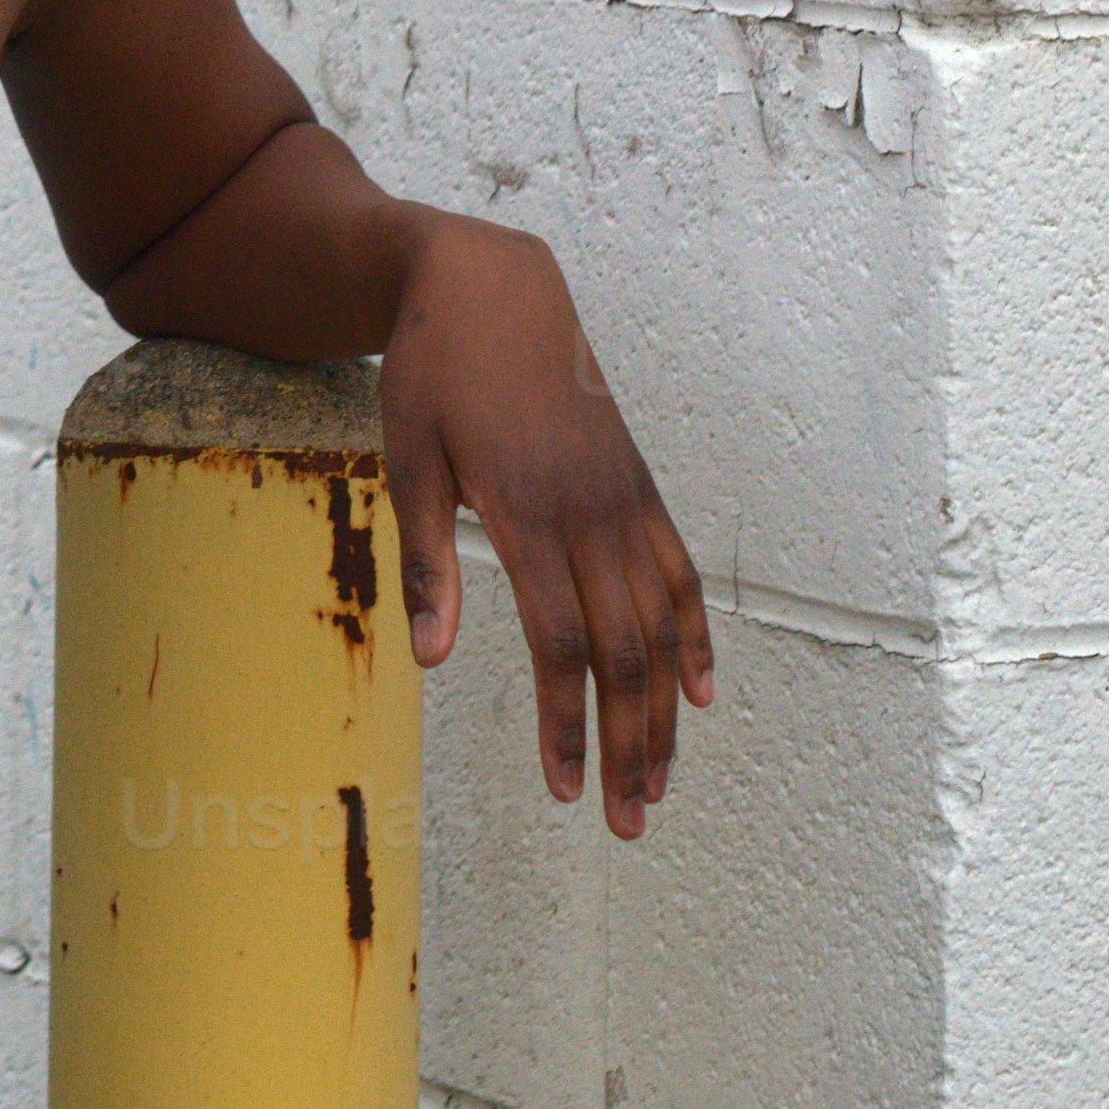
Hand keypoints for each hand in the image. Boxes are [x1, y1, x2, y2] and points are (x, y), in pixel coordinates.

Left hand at [379, 215, 713, 837]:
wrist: (493, 287)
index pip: (560, 644)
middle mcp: (588, 512)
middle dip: (627, 743)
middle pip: (623, 651)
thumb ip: (425, 562)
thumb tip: (431, 661)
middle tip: (627, 821)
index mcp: (525, 513)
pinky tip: (701, 690)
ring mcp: (622, 498)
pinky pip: (678, 570)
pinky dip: (695, 633)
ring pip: (660, 623)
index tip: (567, 789)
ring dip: (664, 710)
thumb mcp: (407, 459)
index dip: (567, 722)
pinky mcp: (636, 484)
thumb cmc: (434, 374)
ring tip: (661, 783)